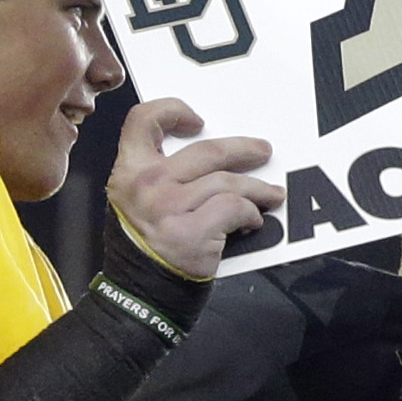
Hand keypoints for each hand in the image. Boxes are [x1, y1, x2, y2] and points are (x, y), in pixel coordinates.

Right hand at [106, 100, 280, 279]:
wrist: (141, 290)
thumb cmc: (146, 242)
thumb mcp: (137, 200)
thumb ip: (162, 173)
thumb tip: (214, 156)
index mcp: (129, 170)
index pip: (143, 120)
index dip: (172, 110)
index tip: (197, 119)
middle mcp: (146, 183)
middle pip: (207, 151)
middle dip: (244, 149)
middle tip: (263, 150)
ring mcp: (169, 207)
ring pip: (228, 182)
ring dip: (258, 189)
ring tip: (272, 195)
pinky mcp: (192, 231)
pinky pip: (235, 209)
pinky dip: (251, 214)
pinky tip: (254, 221)